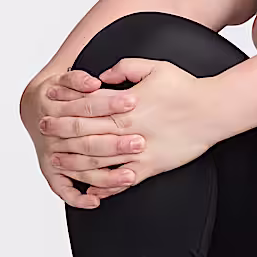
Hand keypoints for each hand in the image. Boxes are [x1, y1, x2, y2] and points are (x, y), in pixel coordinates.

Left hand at [37, 58, 222, 200]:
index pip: (87, 107)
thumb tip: (102, 76)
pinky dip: (106, 185)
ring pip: (99, 160)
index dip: (64, 109)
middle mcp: (129, 128)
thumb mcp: (154, 67)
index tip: (48, 110)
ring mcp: (139, 150)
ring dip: (76, 162)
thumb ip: (125, 68)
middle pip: (86, 133)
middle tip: (44, 136)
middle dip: (62, 135)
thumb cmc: (185, 88)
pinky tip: (91, 189)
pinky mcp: (151, 166)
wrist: (213, 110)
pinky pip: (123, 180)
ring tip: (59, 163)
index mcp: (126, 104)